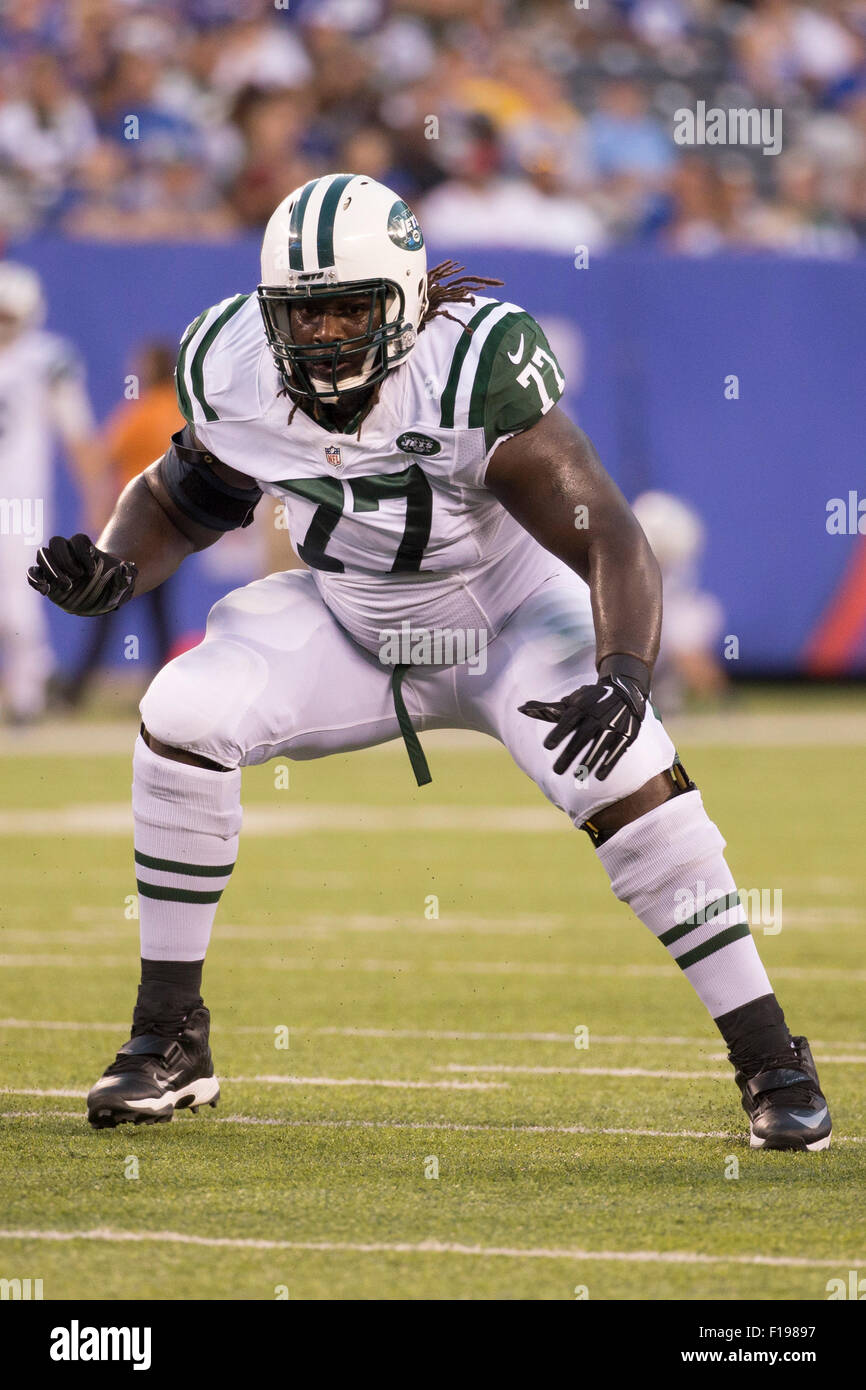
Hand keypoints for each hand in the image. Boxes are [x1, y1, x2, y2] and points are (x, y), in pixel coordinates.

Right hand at [27, 534, 137, 615]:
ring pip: (43, 554)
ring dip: (51, 569)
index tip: (93, 571)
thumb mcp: (125, 583)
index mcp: (86, 549)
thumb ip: (127, 575)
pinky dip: (35, 579)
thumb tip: (124, 567)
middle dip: (65, 559)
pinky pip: (33, 572)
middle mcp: (68, 553)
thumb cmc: (113, 587)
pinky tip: (45, 590)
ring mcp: (55, 565)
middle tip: (77, 577)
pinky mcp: (46, 579)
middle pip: (56, 542)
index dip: (83, 552)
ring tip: (65, 586)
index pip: (78, 539)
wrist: (101, 598)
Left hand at [519, 674, 646, 780]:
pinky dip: (609, 762)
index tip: (546, 746)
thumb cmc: (589, 701)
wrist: (625, 692)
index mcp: (581, 707)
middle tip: (556, 771)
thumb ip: (548, 710)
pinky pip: (617, 750)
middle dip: (570, 753)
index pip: (568, 720)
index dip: (559, 732)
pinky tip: (599, 776)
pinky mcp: (626, 733)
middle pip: (583, 736)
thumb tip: (520, 708)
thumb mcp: (571, 702)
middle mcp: (597, 715)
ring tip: (578, 776)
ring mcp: (613, 724)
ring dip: (589, 760)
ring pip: (600, 744)